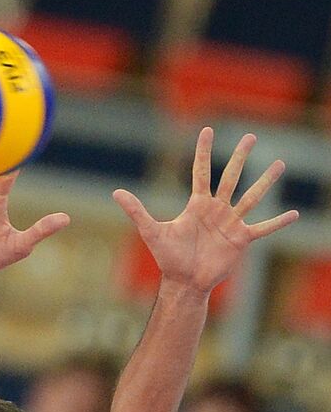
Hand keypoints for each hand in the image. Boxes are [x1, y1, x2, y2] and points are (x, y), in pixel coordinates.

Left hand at [114, 128, 297, 294]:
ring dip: (265, 182)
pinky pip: (264, 228)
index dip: (203, 151)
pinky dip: (278, 222)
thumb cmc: (168, 257)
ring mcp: (231, 223)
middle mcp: (216, 209)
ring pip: (251, 197)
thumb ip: (136, 211)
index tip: (207, 130)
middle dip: (240, 156)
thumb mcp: (151, 231)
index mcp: (197, 205)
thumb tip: (115, 192)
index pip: (201, 171)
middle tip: (251, 136)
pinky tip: (295, 213)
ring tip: (279, 164)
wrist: (184, 281)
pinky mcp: (241, 240)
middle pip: (230, 177)